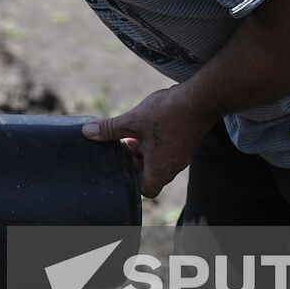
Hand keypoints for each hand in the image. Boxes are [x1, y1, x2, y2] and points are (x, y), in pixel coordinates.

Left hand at [81, 86, 217, 197]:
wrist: (202, 98)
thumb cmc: (169, 112)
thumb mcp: (133, 120)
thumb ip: (109, 129)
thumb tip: (87, 132)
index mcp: (161, 169)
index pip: (146, 190)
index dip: (131, 180)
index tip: (122, 162)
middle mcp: (174, 166)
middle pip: (151, 175)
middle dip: (135, 161)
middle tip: (124, 145)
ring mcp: (182, 155)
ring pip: (158, 161)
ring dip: (144, 150)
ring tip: (134, 133)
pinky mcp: (186, 143)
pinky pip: (167, 150)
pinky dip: (155, 142)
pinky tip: (147, 124)